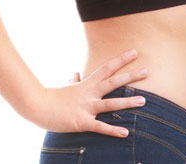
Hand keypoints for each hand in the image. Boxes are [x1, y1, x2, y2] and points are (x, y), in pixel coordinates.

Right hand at [27, 49, 150, 137]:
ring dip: (128, 102)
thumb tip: (75, 74)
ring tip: (144, 101)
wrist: (37, 106)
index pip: (107, 68)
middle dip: (131, 76)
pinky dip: (113, 130)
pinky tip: (125, 132)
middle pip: (113, 82)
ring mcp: (86, 107)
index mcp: (87, 84)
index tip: (135, 53)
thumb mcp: (65, 87)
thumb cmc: (52, 97)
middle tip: (147, 71)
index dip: (121, 60)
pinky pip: (100, 127)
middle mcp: (89, 93)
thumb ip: (73, 81)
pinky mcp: (82, 122)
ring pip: (111, 104)